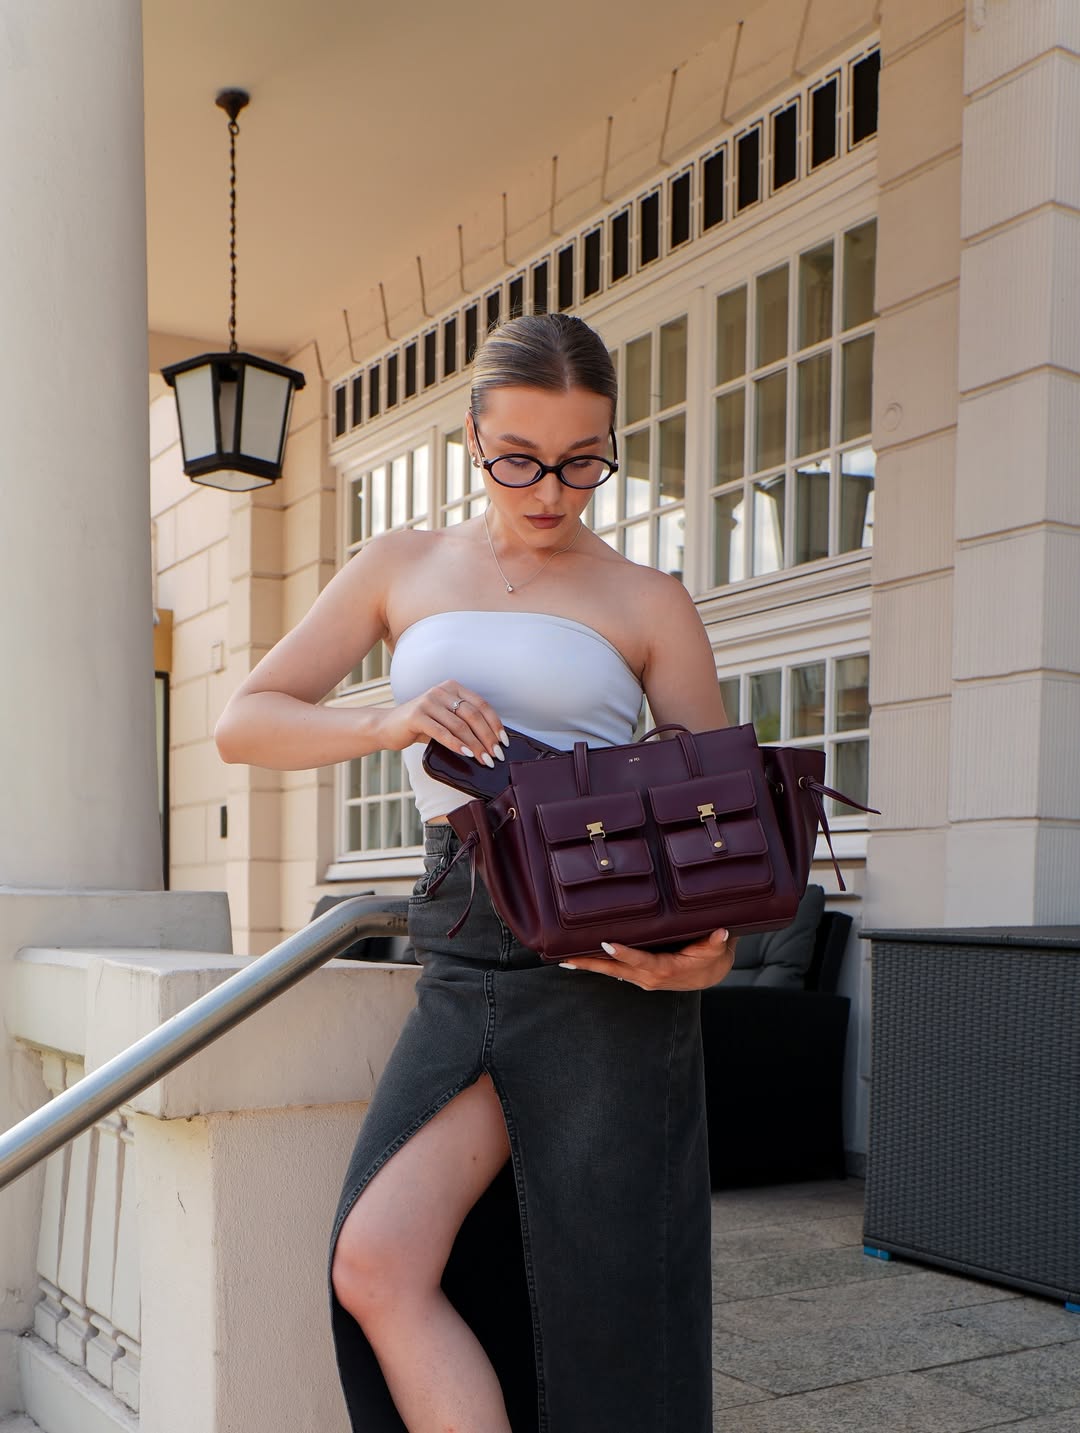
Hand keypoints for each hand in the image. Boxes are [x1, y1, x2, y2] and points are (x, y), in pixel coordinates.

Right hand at [375, 680, 508, 766]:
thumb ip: (463, 723)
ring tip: (484, 759)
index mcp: (452, 688)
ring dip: (475, 745)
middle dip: (487, 738)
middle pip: (473, 715)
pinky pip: (442, 732)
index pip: (481, 705)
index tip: (503, 742)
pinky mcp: (417, 715)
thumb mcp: (444, 720)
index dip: (495, 724)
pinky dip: (456, 744)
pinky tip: (465, 754)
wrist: (387, 727)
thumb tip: (491, 742)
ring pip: (460, 725)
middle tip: (496, 755)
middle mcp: (442, 690)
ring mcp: (428, 701)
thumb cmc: (420, 726)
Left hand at [560, 929, 736, 990]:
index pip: (641, 960)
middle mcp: (648, 977)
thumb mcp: (715, 949)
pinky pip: (614, 971)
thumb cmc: (710, 957)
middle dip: (590, 963)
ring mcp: (640, 978)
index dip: (624, 953)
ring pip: (610, 972)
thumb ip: (715, 942)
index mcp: (664, 969)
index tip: (607, 943)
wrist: (709, 974)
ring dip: (588, 966)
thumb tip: (720, 932)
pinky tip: (578, 961)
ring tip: (563, 960)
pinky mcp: (637, 976)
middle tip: (566, 958)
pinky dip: (596, 966)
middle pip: (615, 969)